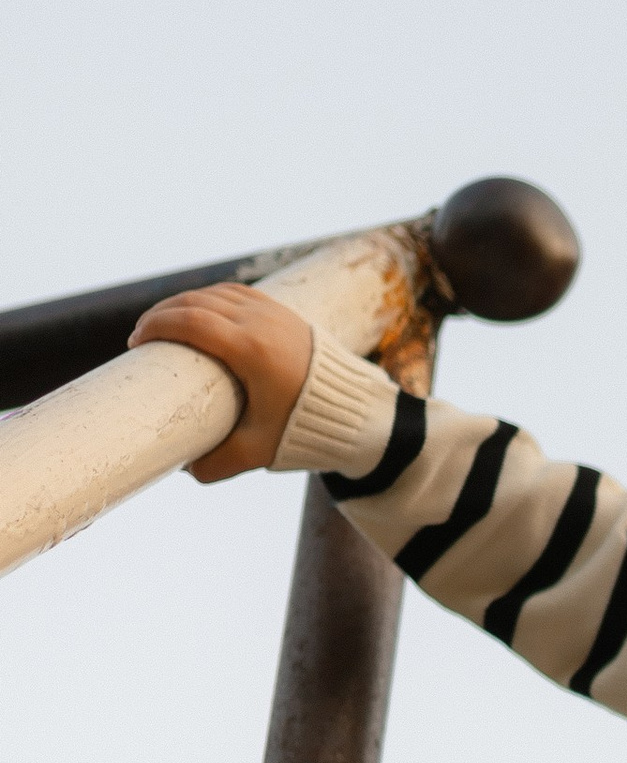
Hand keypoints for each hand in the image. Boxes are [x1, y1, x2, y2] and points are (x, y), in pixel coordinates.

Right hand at [127, 282, 316, 481]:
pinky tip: (197, 312)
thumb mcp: (257, 451)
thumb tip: (183, 469)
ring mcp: (275, 312)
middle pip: (197, 303)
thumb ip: (217, 464)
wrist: (355, 410)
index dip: (157, 326)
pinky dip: (211, 298)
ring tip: (164, 323)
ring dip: (185, 303)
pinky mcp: (283, 311)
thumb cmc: (305, 429)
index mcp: (252, 350)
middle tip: (142, 334)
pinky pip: (237, 293)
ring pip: (216, 293)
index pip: (191, 322)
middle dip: (162, 314)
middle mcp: (262, 322)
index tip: (136, 341)